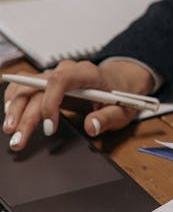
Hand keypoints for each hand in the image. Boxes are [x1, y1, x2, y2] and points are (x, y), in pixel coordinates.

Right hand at [3, 58, 154, 149]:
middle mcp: (67, 70)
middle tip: (18, 140)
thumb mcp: (123, 110)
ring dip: (15, 108)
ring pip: (28, 87)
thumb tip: (91, 126)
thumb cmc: (120, 94)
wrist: (119, 80)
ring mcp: (56, 75)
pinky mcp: (49, 83)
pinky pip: (26, 86)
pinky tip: (9, 114)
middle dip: (26, 115)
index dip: (50, 104)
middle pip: (39, 88)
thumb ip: (108, 117)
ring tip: (10, 131)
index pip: (60, 81)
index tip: (50, 128)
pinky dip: (15, 99)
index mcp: (87, 73)